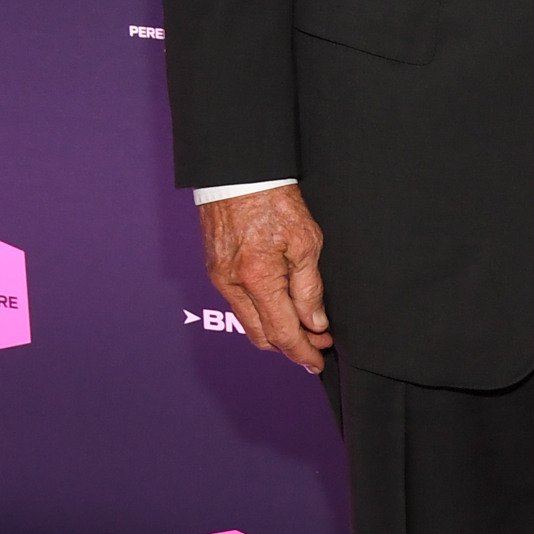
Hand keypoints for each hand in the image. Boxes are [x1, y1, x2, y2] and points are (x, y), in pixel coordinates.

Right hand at [199, 186, 331, 372]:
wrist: (239, 172)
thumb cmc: (274, 199)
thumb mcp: (305, 242)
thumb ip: (309, 288)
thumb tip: (314, 323)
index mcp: (258, 280)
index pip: (282, 334)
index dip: (302, 353)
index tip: (318, 361)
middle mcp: (233, 285)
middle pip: (261, 336)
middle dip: (291, 346)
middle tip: (318, 343)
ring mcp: (220, 278)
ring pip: (249, 322)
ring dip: (275, 330)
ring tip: (304, 325)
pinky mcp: (215, 268)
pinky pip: (239, 303)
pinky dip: (260, 313)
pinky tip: (279, 305)